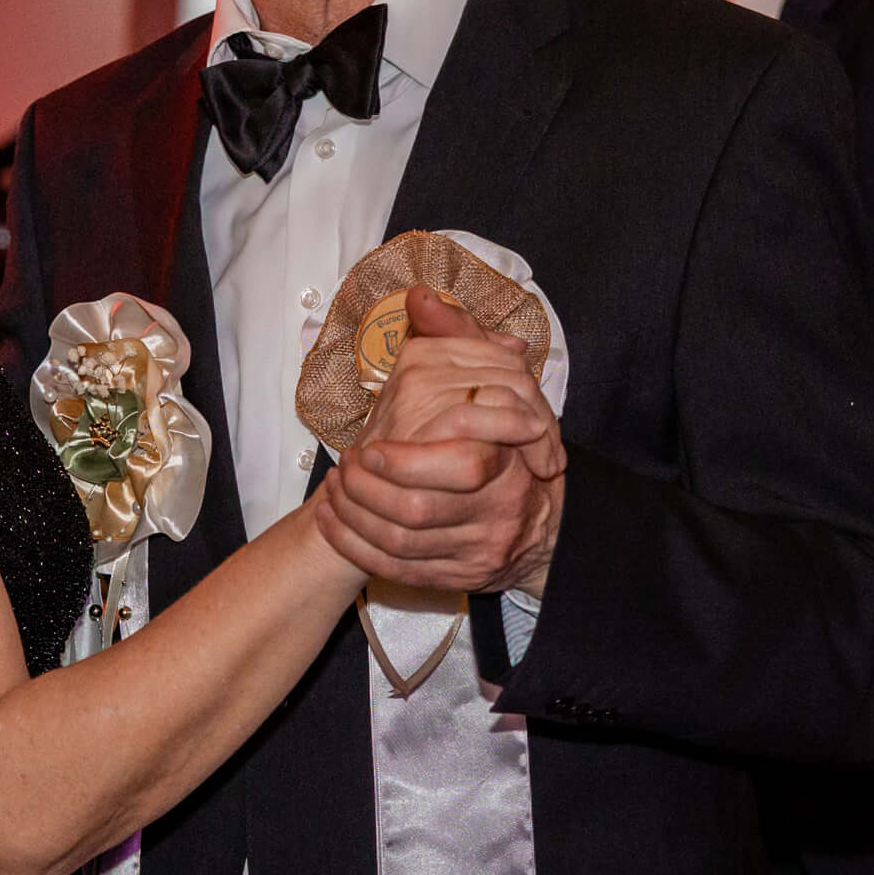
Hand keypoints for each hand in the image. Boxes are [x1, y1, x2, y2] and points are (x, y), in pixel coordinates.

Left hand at [312, 289, 565, 597]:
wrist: (542, 521)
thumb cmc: (511, 442)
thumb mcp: (497, 383)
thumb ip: (460, 338)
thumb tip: (420, 296)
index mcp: (512, 461)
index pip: (461, 467)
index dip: (403, 462)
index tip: (365, 448)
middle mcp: (502, 511)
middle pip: (421, 512)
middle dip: (368, 494)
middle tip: (342, 470)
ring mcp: (481, 550)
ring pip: (403, 545)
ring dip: (355, 519)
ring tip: (331, 492)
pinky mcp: (462, 578)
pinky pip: (398, 570)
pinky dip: (357, 548)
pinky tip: (333, 524)